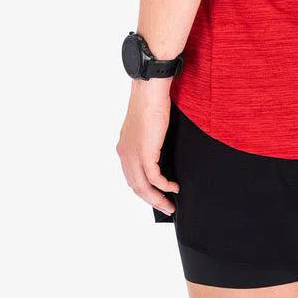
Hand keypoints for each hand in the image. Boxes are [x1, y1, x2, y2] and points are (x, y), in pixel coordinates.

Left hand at [117, 78, 179, 214]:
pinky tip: (174, 187)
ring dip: (157, 198)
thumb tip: (159, 151)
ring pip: (143, 186)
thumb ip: (149, 141)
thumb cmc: (151, 102)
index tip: (156, 197)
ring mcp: (134, 154)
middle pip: (136, 187)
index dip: (144, 190)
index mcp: (124, 148)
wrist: (149, 90)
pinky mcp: (146, 152)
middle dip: (151, 200)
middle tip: (166, 207)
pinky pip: (154, 178)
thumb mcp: (147, 127)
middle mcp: (125, 154)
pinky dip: (164, 186)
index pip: (131, 177)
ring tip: (170, 204)